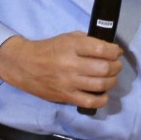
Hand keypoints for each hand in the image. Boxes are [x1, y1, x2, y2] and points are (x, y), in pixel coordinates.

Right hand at [0, 32, 123, 108]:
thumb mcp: (66, 37)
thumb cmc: (47, 49)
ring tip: (111, 77)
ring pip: (100, 85)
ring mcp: (68, 82)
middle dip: (116, 66)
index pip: (101, 49)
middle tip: (116, 65)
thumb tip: (107, 48)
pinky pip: (89, 102)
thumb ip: (86, 41)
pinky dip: (102, 100)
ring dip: (112, 81)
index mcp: (71, 46)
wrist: (23, 65)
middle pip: (104, 68)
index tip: (117, 52)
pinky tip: (104, 94)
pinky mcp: (65, 97)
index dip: (114, 51)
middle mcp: (71, 64)